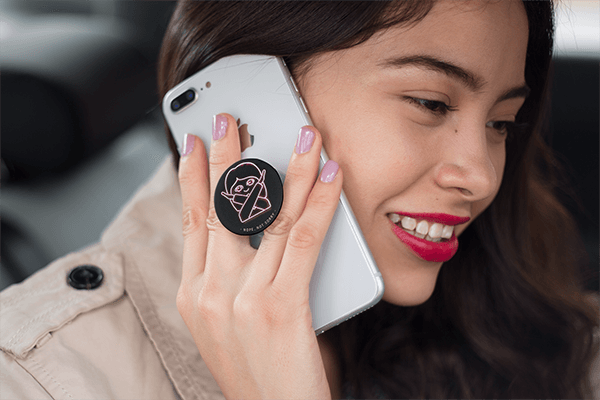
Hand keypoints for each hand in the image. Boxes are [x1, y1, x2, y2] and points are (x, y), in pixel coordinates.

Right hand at [176, 114, 341, 398]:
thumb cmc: (260, 378)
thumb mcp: (230, 329)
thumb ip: (232, 281)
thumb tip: (255, 236)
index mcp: (194, 297)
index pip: (191, 223)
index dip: (191, 179)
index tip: (193, 146)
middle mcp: (211, 292)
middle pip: (219, 208)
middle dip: (226, 157)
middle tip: (230, 119)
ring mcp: (242, 298)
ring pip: (267, 217)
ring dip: (287, 168)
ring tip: (300, 134)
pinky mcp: (279, 306)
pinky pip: (302, 238)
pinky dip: (319, 200)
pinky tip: (329, 172)